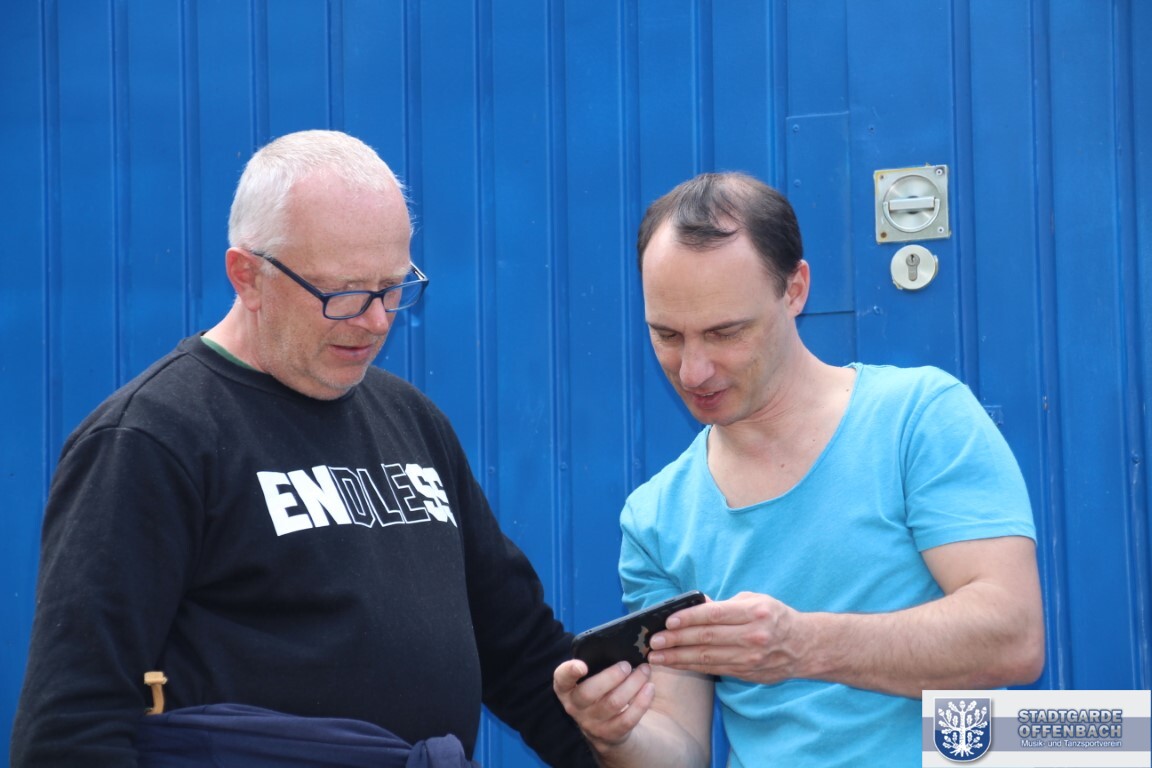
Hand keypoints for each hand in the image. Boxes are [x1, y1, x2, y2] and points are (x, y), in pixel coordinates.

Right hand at [553, 659, 655, 748]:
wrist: (617, 726)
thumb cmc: (607, 690)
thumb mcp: (598, 676)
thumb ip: (601, 661)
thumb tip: (623, 640)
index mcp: (568, 689)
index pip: (561, 680)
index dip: (569, 672)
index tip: (582, 665)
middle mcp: (576, 707)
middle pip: (589, 692)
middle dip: (611, 675)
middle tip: (627, 665)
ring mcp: (592, 724)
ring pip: (613, 703)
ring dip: (633, 684)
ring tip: (644, 671)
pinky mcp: (612, 735)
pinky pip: (628, 719)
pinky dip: (642, 701)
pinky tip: (649, 688)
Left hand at [647, 591, 801, 683]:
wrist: (803, 646)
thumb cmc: (775, 616)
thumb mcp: (755, 601)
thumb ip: (725, 604)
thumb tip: (696, 605)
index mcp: (754, 612)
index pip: (715, 615)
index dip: (689, 618)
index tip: (668, 621)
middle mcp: (753, 636)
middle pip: (707, 638)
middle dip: (677, 640)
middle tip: (654, 641)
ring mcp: (750, 657)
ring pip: (707, 657)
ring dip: (679, 657)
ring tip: (657, 656)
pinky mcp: (747, 672)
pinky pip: (715, 669)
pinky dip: (693, 666)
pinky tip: (676, 663)